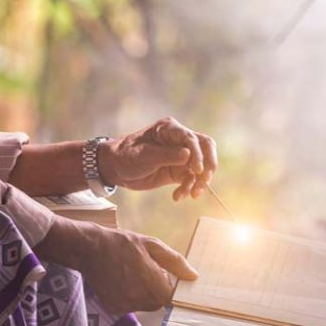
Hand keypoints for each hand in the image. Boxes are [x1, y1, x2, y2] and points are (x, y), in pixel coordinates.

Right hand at [38, 220, 199, 312]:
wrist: (88, 249)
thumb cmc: (122, 243)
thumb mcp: (151, 245)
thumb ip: (174, 262)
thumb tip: (194, 276)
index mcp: (150, 281)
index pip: (172, 297)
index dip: (172, 288)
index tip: (168, 278)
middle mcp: (138, 297)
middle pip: (159, 301)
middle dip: (157, 288)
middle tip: (146, 270)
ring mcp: (125, 305)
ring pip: (145, 304)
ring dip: (144, 292)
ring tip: (132, 273)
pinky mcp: (114, 309)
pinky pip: (131, 306)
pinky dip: (131, 296)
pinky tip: (122, 281)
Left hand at [100, 116, 218, 201]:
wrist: (116, 168)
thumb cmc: (126, 155)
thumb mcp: (143, 155)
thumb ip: (166, 155)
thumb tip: (188, 155)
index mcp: (170, 129)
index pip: (192, 138)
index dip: (198, 154)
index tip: (197, 170)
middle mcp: (179, 140)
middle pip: (205, 147)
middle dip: (209, 164)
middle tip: (205, 179)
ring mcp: (181, 156)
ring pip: (201, 166)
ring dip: (199, 181)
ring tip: (192, 194)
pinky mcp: (178, 170)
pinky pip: (191, 179)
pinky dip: (188, 188)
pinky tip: (178, 196)